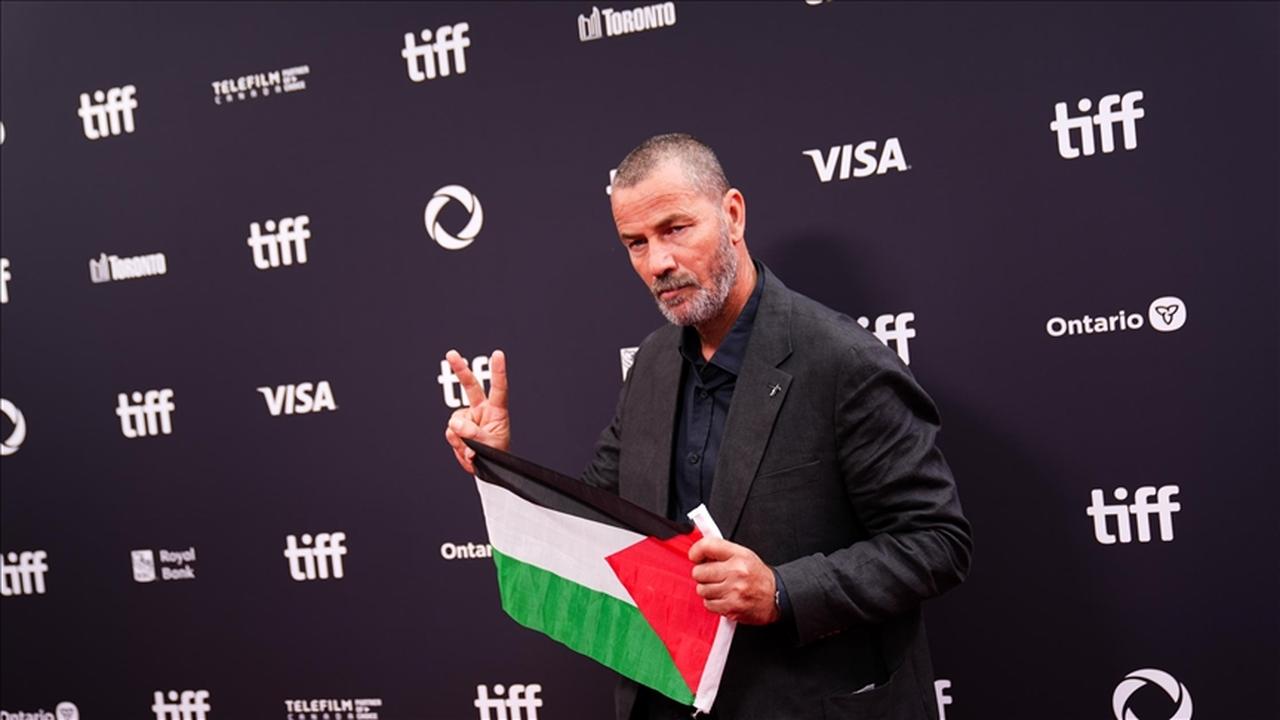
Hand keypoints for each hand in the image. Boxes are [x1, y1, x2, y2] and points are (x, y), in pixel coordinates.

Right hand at [442, 348, 509, 473]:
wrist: (488, 469)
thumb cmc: (496, 455)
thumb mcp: (490, 446)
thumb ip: (474, 434)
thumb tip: (455, 424)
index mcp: (497, 411)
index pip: (499, 389)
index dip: (498, 372)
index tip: (498, 354)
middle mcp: (482, 410)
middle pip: (471, 387)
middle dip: (460, 370)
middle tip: (451, 354)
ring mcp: (468, 418)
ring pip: (456, 421)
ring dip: (462, 438)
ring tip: (474, 448)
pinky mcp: (457, 427)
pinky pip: (450, 433)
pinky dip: (456, 443)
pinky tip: (466, 449)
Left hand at [689, 537, 779, 624]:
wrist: (776, 596)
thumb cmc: (758, 576)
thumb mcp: (744, 555)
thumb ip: (721, 550)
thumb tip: (698, 551)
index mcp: (739, 556)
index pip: (707, 546)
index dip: (696, 551)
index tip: (695, 556)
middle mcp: (736, 572)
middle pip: (699, 571)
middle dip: (702, 574)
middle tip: (712, 575)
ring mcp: (733, 591)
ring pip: (701, 589)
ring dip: (707, 589)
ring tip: (720, 587)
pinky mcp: (731, 608)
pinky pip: (708, 604)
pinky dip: (713, 602)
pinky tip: (723, 597)